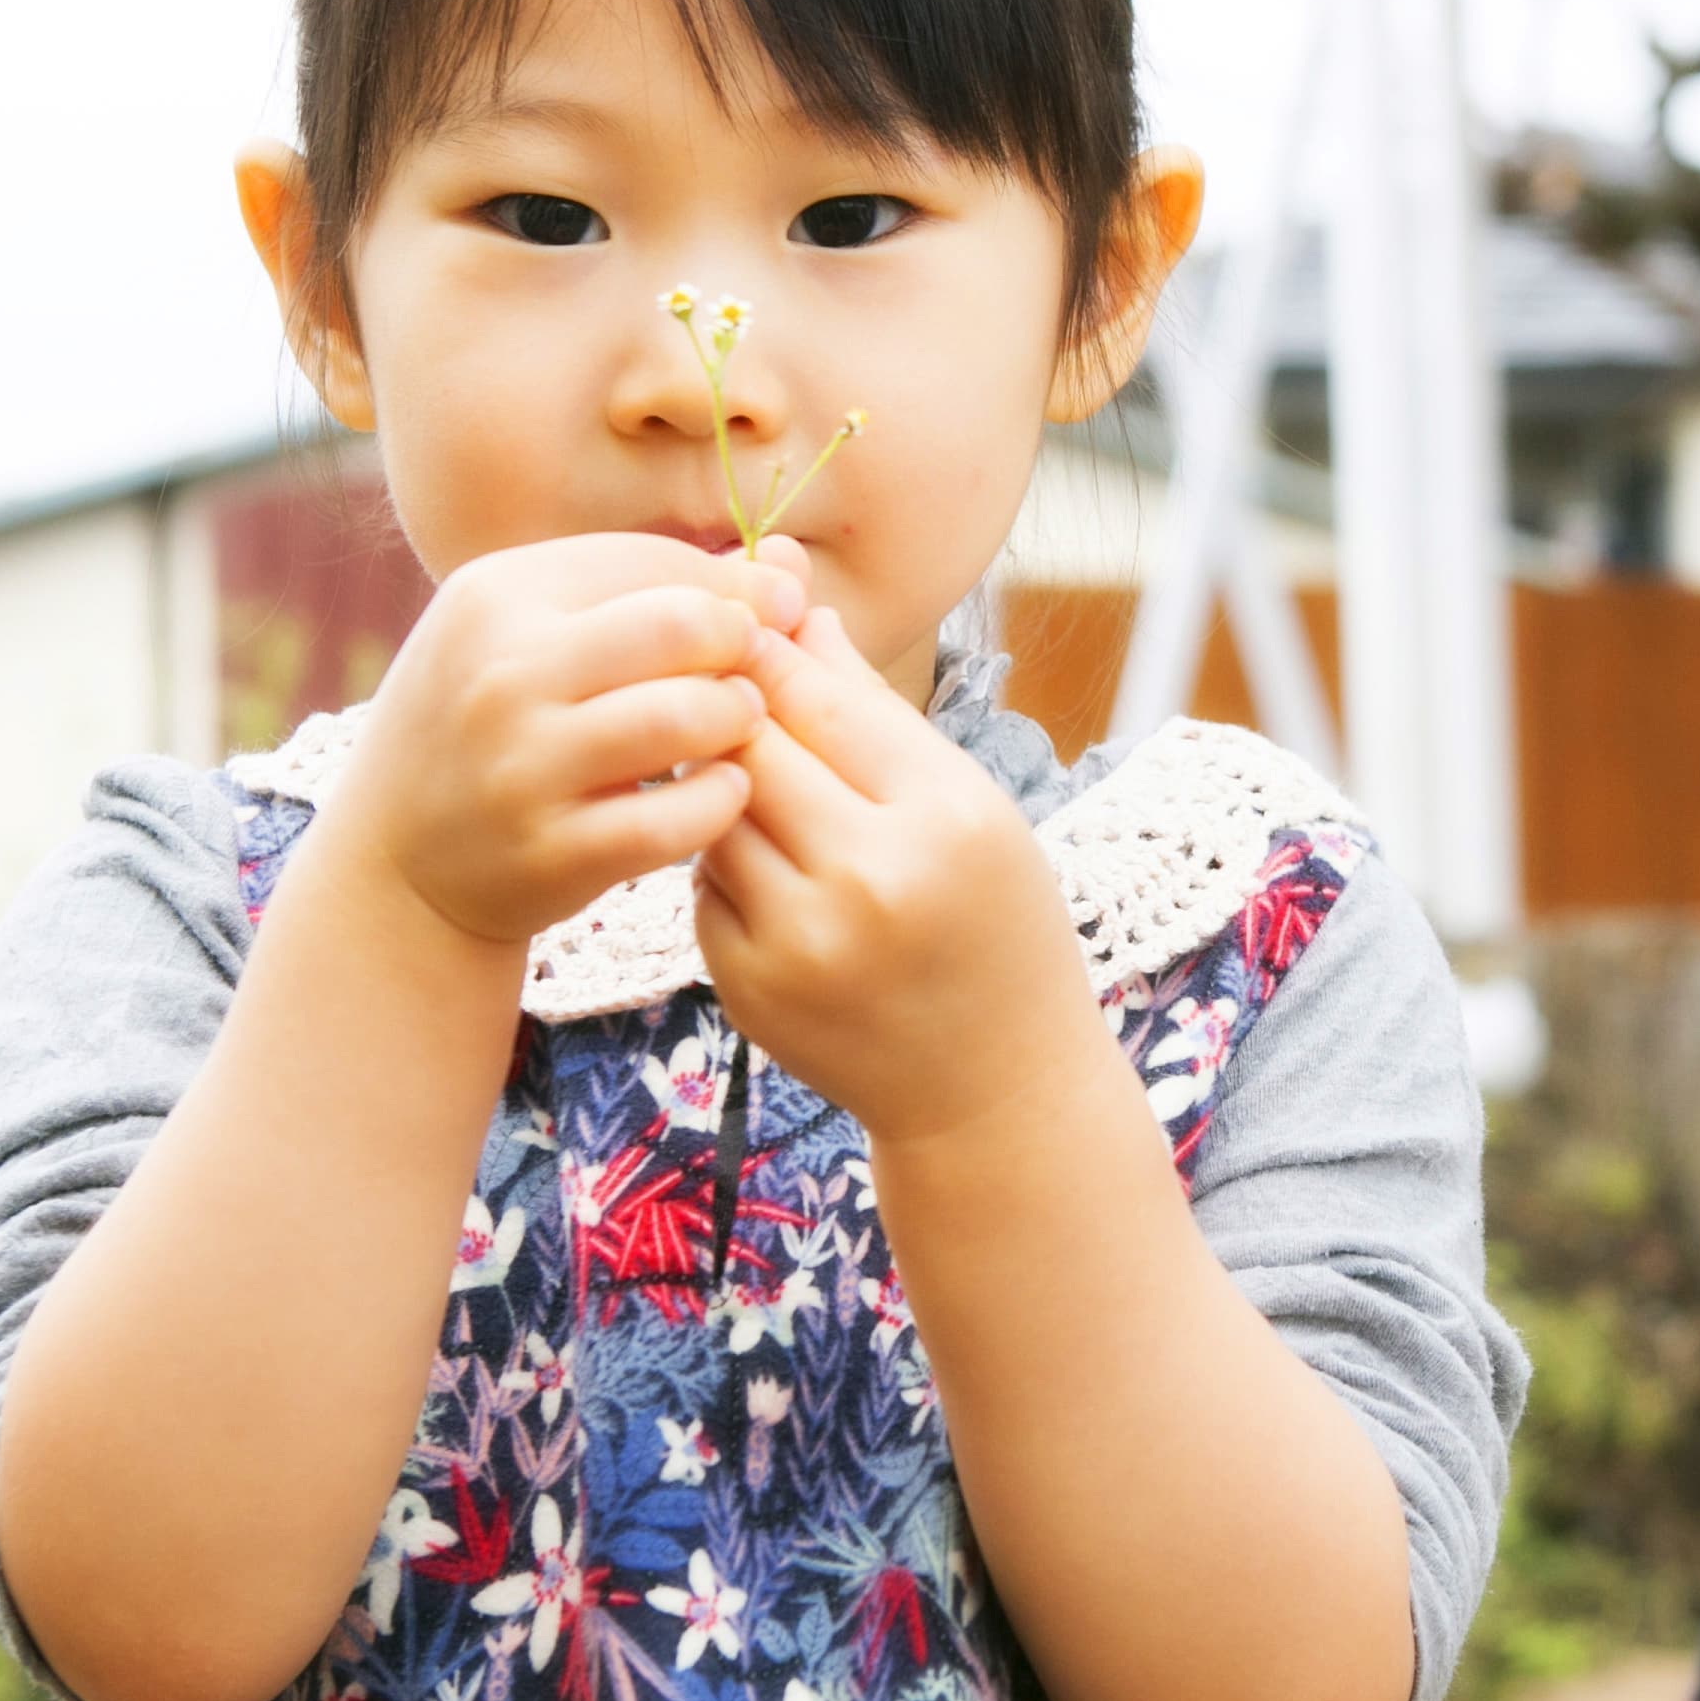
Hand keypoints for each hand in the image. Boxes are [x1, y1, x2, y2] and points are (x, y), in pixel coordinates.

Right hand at [329, 533, 809, 947]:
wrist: (397, 863)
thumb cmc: (493, 726)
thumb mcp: (535, 636)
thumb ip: (657, 591)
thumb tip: (793, 564)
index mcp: (495, 595)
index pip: (654, 561)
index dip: (733, 588)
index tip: (767, 619)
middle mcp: (502, 673)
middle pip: (683, 626)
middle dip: (744, 646)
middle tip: (751, 674)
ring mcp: (523, 767)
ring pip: (686, 716)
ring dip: (739, 719)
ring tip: (738, 727)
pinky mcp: (552, 852)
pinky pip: (678, 818)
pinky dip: (721, 800)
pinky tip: (722, 790)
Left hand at [694, 604, 1106, 1149]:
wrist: (992, 1089)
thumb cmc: (995, 924)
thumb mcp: (970, 808)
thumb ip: (877, 714)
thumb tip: (800, 611)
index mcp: (944, 819)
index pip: (824, 700)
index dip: (772, 649)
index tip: (747, 619)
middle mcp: (871, 880)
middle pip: (753, 747)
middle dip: (732, 705)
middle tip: (719, 677)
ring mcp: (801, 943)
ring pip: (714, 813)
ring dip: (721, 782)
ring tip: (750, 775)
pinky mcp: (749, 988)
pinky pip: (704, 885)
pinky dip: (724, 862)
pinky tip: (770, 869)